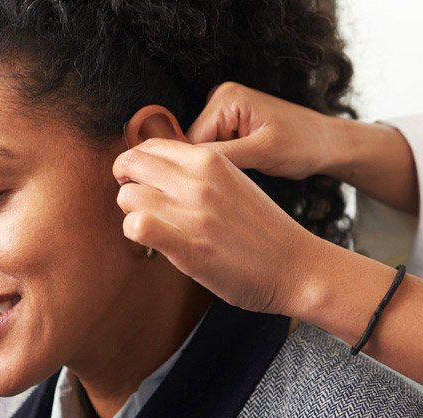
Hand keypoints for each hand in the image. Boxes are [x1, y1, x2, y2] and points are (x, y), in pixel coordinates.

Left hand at [112, 137, 319, 313]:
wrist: (296, 266)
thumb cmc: (262, 228)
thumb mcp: (233, 181)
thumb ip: (198, 171)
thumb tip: (157, 169)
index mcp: (210, 160)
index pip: (149, 146)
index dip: (136, 164)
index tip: (142, 181)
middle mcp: (198, 180)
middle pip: (130, 164)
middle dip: (126, 182)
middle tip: (138, 202)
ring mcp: (192, 213)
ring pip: (127, 196)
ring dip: (131, 212)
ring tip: (151, 224)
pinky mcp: (188, 247)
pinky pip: (136, 227)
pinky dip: (134, 233)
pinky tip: (151, 241)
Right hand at [187, 82, 337, 179]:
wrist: (325, 144)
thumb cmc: (303, 144)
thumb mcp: (262, 151)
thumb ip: (222, 154)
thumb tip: (187, 164)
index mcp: (226, 98)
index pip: (190, 138)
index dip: (197, 165)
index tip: (210, 185)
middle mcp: (220, 99)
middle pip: (192, 143)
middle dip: (207, 165)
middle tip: (230, 181)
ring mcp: (224, 112)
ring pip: (200, 150)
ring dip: (215, 166)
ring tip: (241, 172)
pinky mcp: (229, 126)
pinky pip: (212, 150)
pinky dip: (222, 164)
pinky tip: (239, 169)